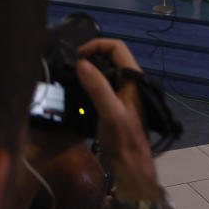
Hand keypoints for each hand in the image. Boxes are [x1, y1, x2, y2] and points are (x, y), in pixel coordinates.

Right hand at [76, 39, 158, 202]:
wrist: (130, 164)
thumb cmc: (123, 137)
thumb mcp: (110, 111)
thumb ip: (97, 87)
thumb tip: (81, 63)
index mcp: (134, 78)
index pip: (117, 47)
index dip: (97, 45)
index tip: (79, 56)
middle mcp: (131, 81)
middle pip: (111, 56)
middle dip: (92, 56)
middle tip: (74, 67)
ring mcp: (125, 92)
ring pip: (107, 69)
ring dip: (91, 69)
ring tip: (74, 77)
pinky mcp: (117, 102)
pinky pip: (104, 83)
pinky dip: (92, 81)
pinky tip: (80, 90)